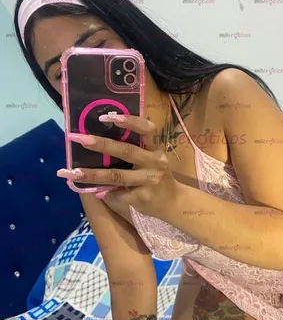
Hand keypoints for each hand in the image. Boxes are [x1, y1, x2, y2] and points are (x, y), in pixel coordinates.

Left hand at [57, 115, 179, 220]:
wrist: (174, 203)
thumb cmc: (158, 175)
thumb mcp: (152, 158)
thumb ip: (136, 148)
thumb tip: (101, 138)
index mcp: (155, 149)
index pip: (146, 129)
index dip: (130, 122)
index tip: (109, 117)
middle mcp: (154, 162)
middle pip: (126, 151)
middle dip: (102, 144)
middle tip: (79, 138)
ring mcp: (148, 181)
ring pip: (117, 176)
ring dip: (93, 174)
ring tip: (72, 173)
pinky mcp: (142, 198)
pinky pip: (118, 195)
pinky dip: (106, 194)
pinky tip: (97, 194)